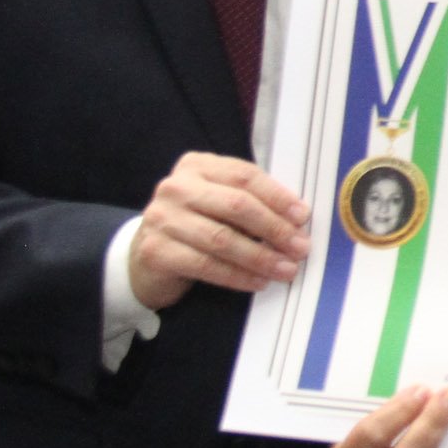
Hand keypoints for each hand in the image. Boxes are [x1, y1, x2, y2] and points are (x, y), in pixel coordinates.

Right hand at [127, 152, 308, 309]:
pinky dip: (238, 275)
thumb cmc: (195, 226)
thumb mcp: (218, 204)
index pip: (244, 176)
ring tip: (286, 269)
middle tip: (300, 247)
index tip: (302, 216)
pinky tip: (258, 281)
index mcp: (197, 166)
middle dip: (274, 228)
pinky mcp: (156, 251)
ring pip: (223, 238)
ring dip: (261, 257)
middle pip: (236, 205)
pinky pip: (206, 265)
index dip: (278, 196)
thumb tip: (297, 219)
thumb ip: (250, 202)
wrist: (145, 259)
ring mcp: (163, 218)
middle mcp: (176, 187)